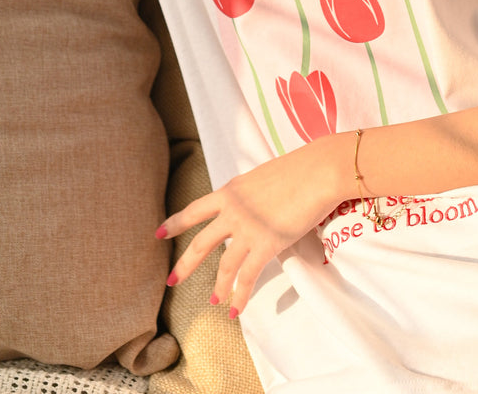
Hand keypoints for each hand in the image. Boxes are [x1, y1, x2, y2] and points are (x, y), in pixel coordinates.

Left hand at [158, 139, 345, 316]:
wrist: (318, 171)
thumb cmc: (299, 169)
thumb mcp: (263, 178)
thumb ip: (251, 195)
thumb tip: (254, 207)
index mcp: (230, 190)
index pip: (195, 210)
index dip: (175, 222)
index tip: (158, 233)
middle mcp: (233, 210)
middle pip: (201, 242)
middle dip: (185, 264)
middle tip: (172, 281)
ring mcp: (247, 228)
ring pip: (224, 265)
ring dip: (219, 286)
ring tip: (214, 300)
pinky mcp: (266, 244)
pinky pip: (248, 276)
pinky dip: (241, 295)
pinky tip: (236, 309)